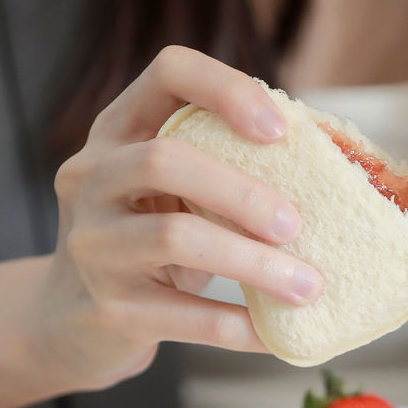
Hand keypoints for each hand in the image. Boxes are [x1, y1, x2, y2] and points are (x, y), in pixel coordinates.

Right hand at [36, 45, 325, 390]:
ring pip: (176, 237)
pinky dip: (241, 327)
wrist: (71, 322)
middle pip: (164, 160)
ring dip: (254, 263)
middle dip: (243, 193)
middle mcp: (92, 177)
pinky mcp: (108, 308)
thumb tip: (336, 164)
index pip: (168, 73)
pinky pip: (186, 317)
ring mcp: (93, 243)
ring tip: (308, 285)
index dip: (226, 90)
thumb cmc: (147, 244)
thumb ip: (224, 168)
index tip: (279, 130)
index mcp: (118, 133)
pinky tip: (279, 334)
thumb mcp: (172, 194)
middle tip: (296, 226)